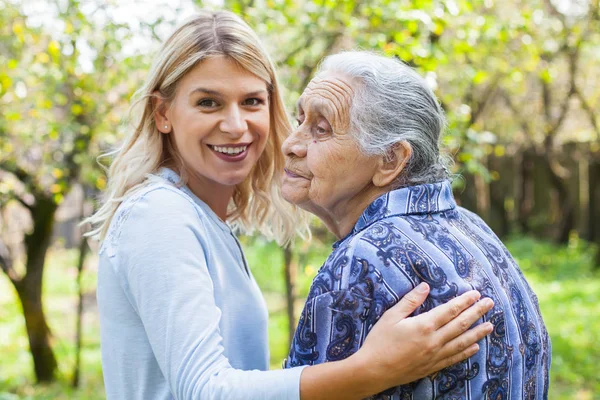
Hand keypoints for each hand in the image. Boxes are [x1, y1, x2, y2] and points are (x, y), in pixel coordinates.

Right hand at [351, 282, 493, 393]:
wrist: (374, 370)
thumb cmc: (379, 341)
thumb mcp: (391, 316)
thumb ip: (410, 301)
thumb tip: (425, 286)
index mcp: (423, 325)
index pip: (450, 310)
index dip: (464, 301)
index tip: (476, 294)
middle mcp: (433, 340)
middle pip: (460, 324)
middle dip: (476, 312)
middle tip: (490, 304)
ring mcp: (434, 355)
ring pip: (462, 342)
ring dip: (477, 333)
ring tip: (490, 325)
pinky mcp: (432, 366)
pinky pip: (454, 358)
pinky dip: (466, 352)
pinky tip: (475, 347)